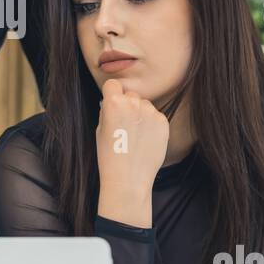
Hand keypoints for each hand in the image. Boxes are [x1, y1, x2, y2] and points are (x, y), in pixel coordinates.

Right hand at [95, 78, 168, 227]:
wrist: (128, 179)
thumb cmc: (109, 156)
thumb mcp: (100, 129)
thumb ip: (108, 111)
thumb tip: (114, 101)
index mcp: (113, 103)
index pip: (113, 84)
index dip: (112, 94)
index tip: (113, 104)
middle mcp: (133, 103)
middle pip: (131, 94)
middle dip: (128, 105)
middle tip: (124, 126)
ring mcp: (150, 112)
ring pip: (145, 105)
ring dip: (141, 114)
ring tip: (135, 136)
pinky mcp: (163, 122)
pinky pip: (156, 116)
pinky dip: (152, 125)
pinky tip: (145, 140)